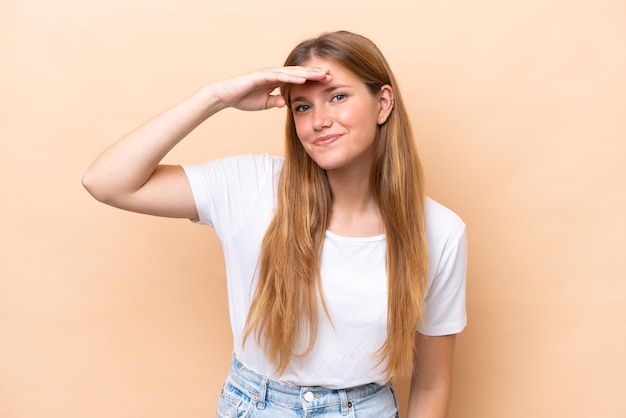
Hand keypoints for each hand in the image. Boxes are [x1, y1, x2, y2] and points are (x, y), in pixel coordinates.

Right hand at [213, 66, 330, 110]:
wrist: (225, 96)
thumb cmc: (243, 98)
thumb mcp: (264, 103)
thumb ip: (275, 101)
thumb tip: (285, 103)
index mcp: (276, 80)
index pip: (298, 79)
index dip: (312, 79)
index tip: (327, 82)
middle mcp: (274, 74)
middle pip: (298, 73)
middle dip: (314, 74)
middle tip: (331, 74)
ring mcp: (268, 73)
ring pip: (291, 72)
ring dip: (307, 73)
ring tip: (321, 74)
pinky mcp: (260, 76)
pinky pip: (279, 76)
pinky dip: (291, 77)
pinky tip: (302, 79)